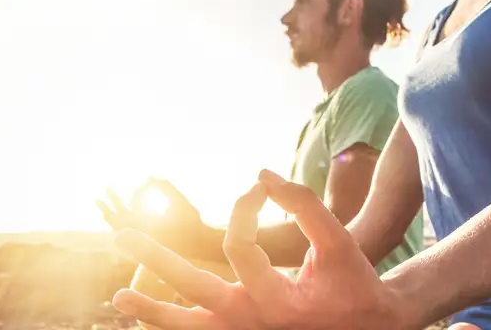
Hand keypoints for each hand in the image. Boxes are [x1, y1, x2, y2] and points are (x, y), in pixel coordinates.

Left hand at [109, 170, 410, 329]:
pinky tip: (148, 316)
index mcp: (277, 302)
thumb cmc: (355, 283)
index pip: (240, 246)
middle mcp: (254, 323)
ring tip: (119, 300)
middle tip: (122, 236)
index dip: (245, 207)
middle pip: (195, 290)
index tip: (259, 187)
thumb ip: (305, 205)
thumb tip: (262, 175)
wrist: (371, 328)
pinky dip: (175, 326)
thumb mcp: (338, 242)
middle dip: (157, 262)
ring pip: (190, 328)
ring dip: (155, 313)